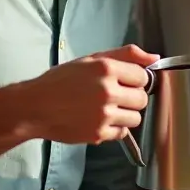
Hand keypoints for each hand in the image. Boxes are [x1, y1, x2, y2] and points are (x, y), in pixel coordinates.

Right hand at [16, 44, 159, 144]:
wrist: (35, 106)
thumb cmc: (60, 81)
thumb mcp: (91, 59)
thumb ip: (125, 55)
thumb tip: (154, 58)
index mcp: (106, 69)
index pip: (143, 76)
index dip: (136, 79)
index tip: (126, 82)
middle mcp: (107, 91)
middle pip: (142, 98)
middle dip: (132, 97)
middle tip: (116, 96)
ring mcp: (104, 115)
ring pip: (136, 117)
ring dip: (126, 114)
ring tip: (108, 109)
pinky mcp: (98, 134)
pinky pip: (123, 133)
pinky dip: (115, 128)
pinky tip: (100, 120)